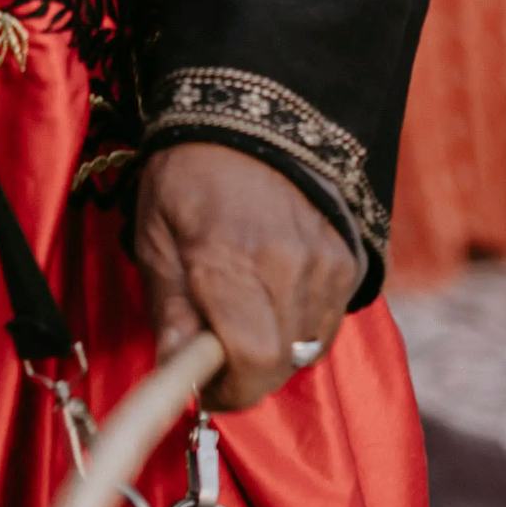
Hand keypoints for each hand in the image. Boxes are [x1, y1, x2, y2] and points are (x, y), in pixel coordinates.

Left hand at [129, 141, 359, 413]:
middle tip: (218, 357)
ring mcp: (326, 261)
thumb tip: (176, 372)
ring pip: (307, 347)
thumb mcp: (155, 236)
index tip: (204, 390)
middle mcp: (288, 266)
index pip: (252, 362)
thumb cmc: (187, 175)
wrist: (246, 115)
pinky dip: (300, 323)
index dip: (228, 392)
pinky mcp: (350, 257)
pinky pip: (328, 319)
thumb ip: (169, 309)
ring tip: (244, 316)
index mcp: (231, 262)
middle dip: (246, 374)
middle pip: (281, 364)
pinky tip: (274, 296)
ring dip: (274, 349)